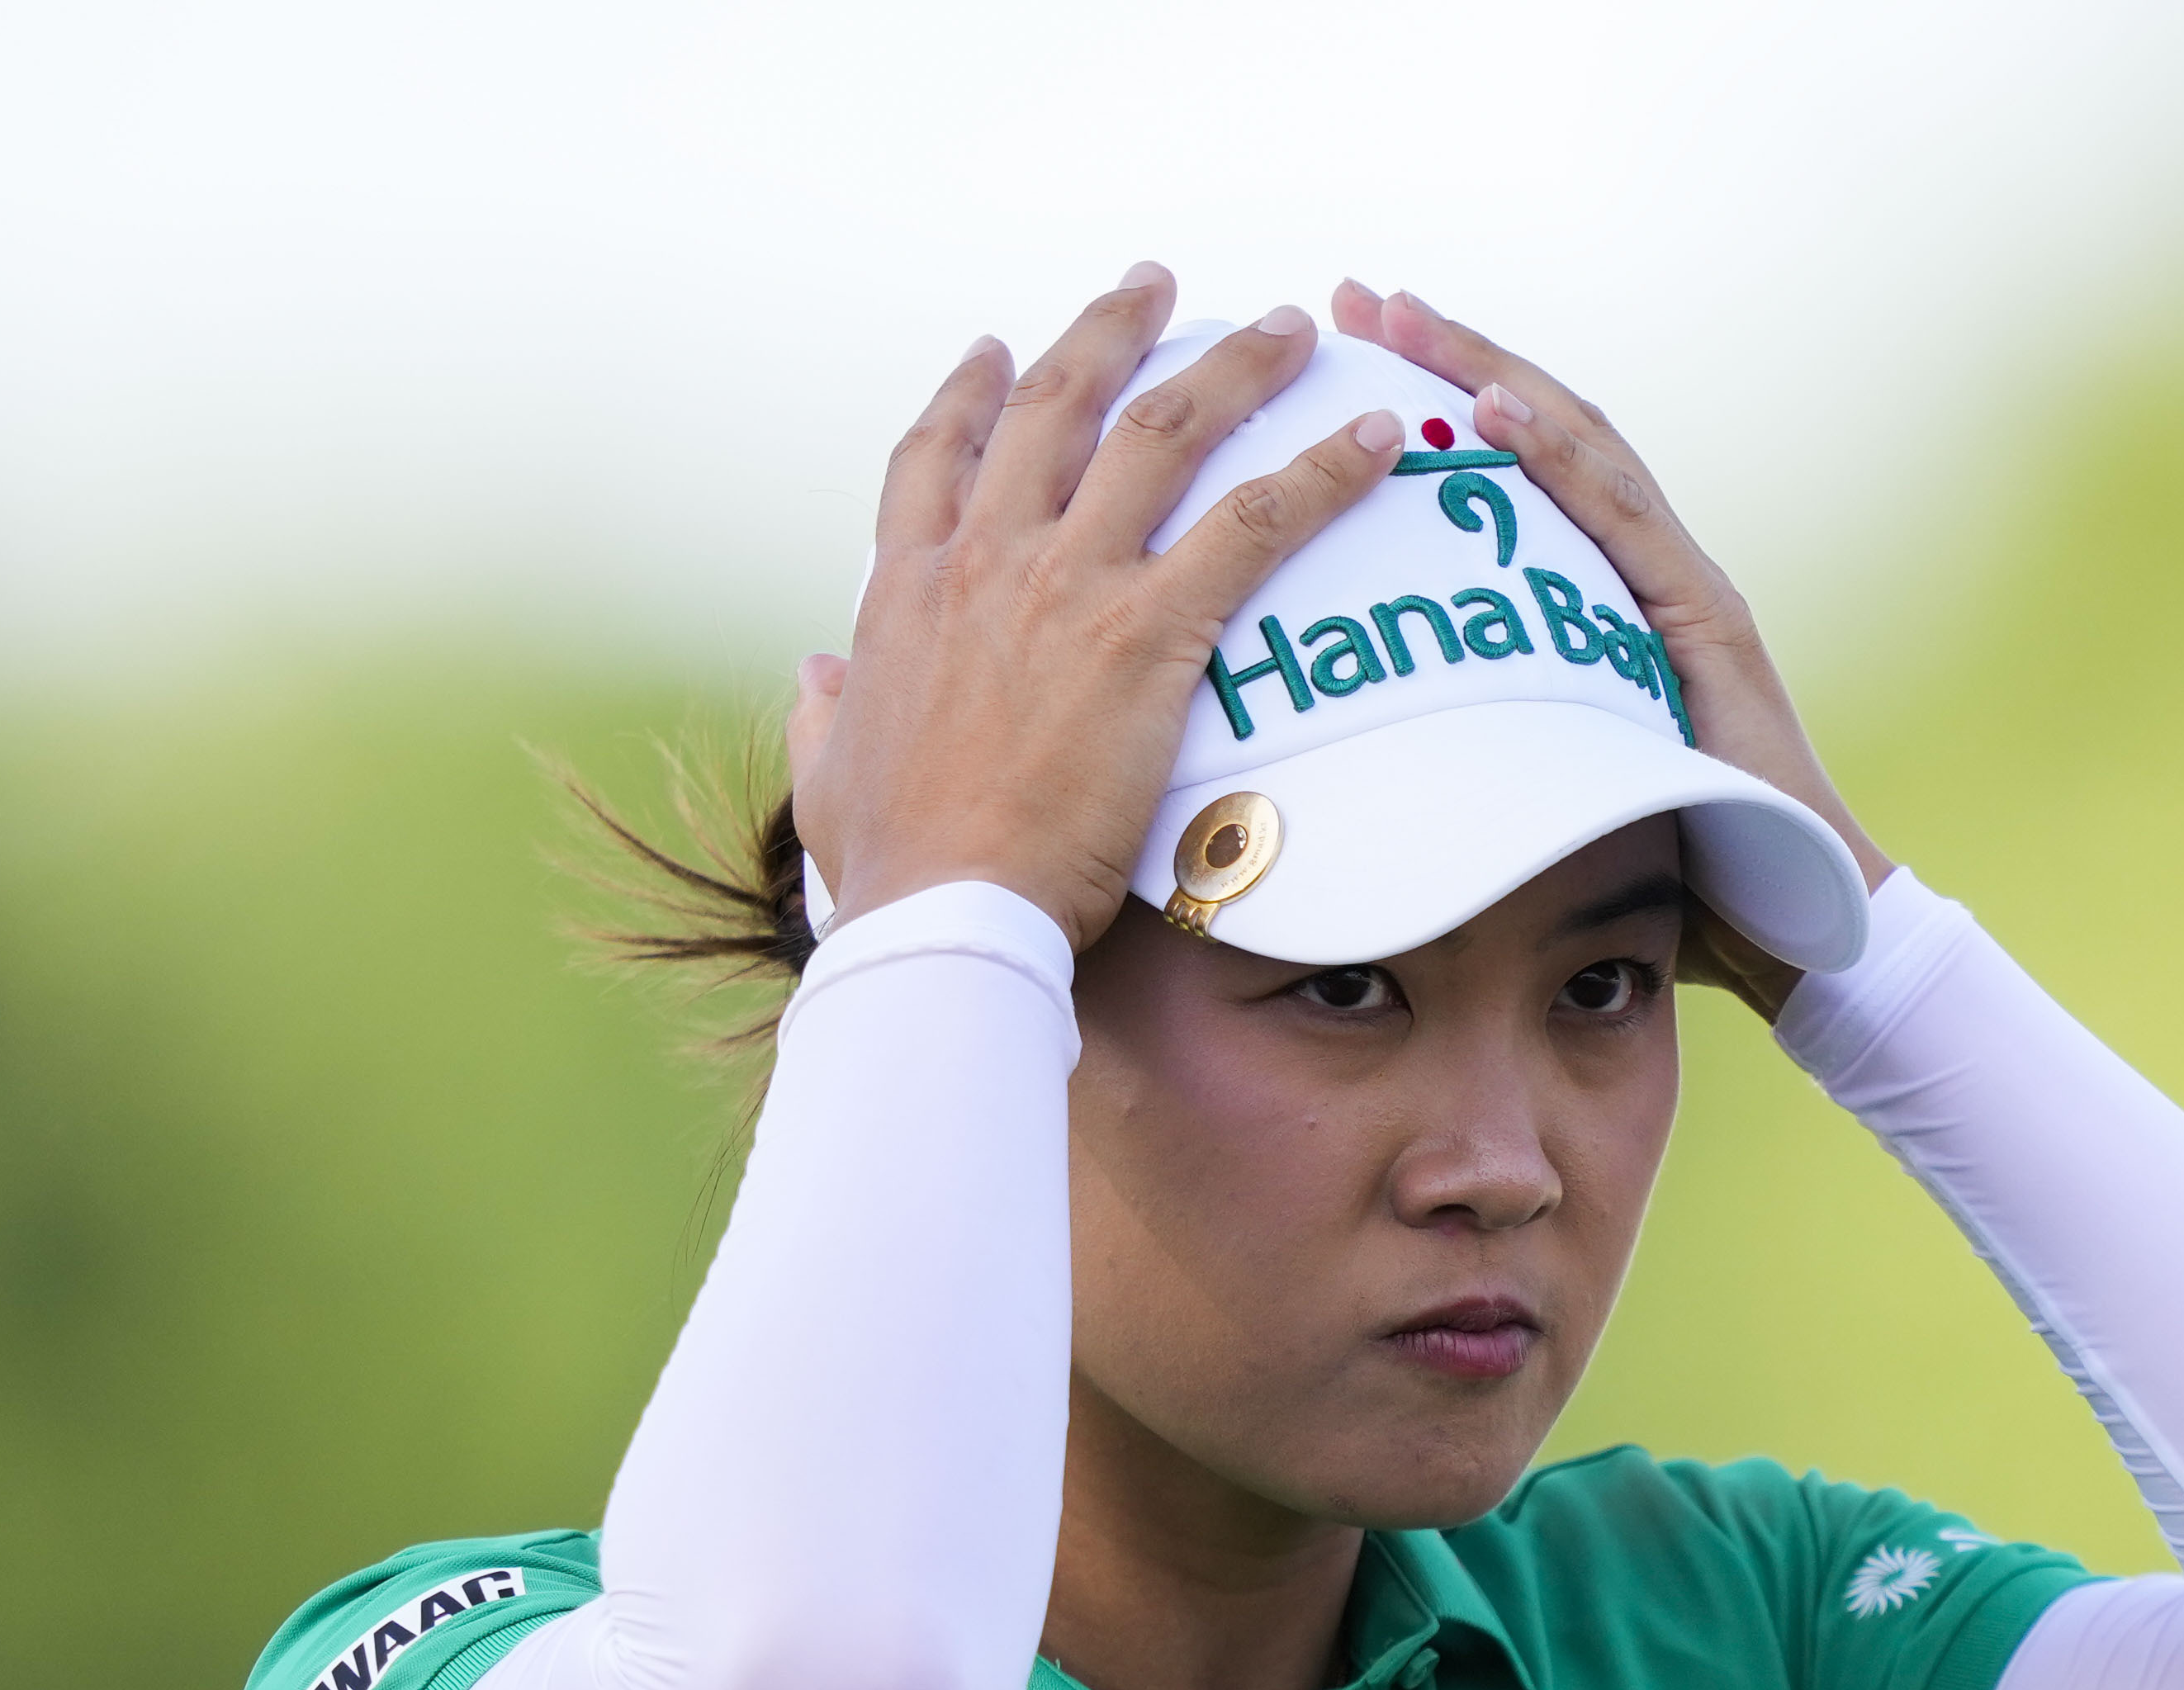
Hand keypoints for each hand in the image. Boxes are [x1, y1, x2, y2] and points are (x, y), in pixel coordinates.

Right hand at [795, 269, 1405, 944]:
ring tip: (1288, 327)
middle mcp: (987, 558)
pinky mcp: (1147, 631)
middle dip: (1112, 331)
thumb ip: (820, 715)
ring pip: (1162, 433)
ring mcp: (1068, 584)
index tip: (1000, 349)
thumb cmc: (891, 867)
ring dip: (1234, 366)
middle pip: (1056, 406)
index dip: (971, 391)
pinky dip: (1321, 474)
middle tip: (1159, 286)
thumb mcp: (827, 775)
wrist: (943, 909)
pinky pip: (1255, 526)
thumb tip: (811, 677)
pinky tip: (1372, 441)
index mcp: (907, 588)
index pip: (935, 455)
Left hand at [1329, 282, 1894, 1016]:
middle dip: (1453, 355)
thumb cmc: (1677, 879)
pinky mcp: (1710, 626)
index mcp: (1620, 600)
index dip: (1449, 399)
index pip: (1529, 469)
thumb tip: (1368, 750)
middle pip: (1549, 430)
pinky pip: (1623, 524)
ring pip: (1584, 448)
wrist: (1799, 932)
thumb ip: (1486, 747)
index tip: (1360, 348)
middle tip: (1357, 297)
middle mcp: (1658, 574)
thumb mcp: (1547, 790)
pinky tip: (1490, 410)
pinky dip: (1557, 458)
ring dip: (1488, 372)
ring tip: (1403, 317)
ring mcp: (1690, 590)